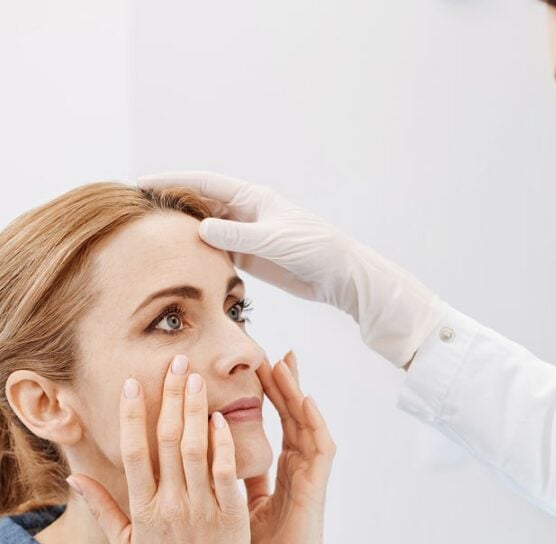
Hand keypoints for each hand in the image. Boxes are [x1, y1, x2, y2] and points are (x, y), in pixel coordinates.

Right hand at [66, 355, 250, 543]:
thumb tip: (73, 474)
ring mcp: (202, 509)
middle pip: (167, 441)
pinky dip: (223, 443)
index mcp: (142, 509)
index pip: (133, 451)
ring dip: (195, 410)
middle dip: (169, 398)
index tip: (132, 383)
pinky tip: (221, 418)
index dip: (131, 415)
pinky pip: (225, 471)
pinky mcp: (230, 514)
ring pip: (196, 449)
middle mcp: (170, 505)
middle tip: (175, 362)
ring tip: (195, 377)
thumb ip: (101, 508)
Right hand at [136, 171, 446, 367]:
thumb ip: (237, 235)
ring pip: (206, 229)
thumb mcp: (273, 239)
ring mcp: (247, 234)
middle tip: (138, 209)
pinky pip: (218, 252)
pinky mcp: (251, 257)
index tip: (142, 181)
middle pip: (199, 203)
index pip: (204, 182)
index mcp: (251, 196)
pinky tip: (179, 258)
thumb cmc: (314, 248)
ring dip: (182, 231)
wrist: (340, 275)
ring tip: (150, 235)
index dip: (172, 180)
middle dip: (171, 204)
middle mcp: (245, 211)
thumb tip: (199, 228)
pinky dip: (199, 253)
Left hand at [245, 350, 334, 543]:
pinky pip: (321, 446)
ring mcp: (310, 472)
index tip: (256, 368)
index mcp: (283, 468)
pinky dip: (315, 422)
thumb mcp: (241, 504)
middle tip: (270, 352)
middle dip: (283, 383)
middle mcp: (299, 465)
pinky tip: (306, 399)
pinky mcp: (317, 483)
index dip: (268, 394)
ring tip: (284, 363)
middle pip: (292, 414)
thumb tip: (214, 457)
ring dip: (296, 392)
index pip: (276, 421)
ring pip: (306, 422)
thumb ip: (235, 479)